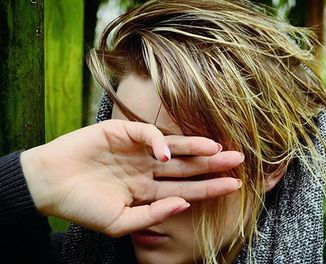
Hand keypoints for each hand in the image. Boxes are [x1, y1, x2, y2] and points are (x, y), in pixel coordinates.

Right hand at [20, 120, 242, 236]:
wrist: (50, 185)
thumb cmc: (83, 207)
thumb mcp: (120, 223)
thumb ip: (153, 215)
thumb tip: (184, 203)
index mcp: (148, 189)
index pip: (187, 187)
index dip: (210, 187)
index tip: (234, 186)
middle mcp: (147, 168)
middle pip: (187, 166)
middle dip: (212, 165)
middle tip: (238, 161)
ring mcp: (137, 150)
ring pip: (174, 147)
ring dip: (196, 149)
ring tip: (219, 150)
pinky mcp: (122, 132)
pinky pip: (147, 134)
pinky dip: (158, 142)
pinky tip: (166, 153)